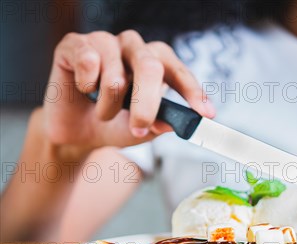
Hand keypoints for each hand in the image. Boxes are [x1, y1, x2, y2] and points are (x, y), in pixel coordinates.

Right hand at [42, 30, 214, 152]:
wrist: (76, 132)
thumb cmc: (116, 125)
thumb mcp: (143, 131)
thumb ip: (160, 124)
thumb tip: (171, 124)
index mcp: (157, 63)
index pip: (179, 71)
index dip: (193, 92)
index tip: (206, 114)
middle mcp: (134, 47)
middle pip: (150, 67)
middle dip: (147, 104)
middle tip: (140, 127)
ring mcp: (105, 42)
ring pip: (116, 75)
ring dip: (109, 106)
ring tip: (104, 112)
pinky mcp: (76, 44)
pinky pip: (88, 62)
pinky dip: (87, 86)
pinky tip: (84, 89)